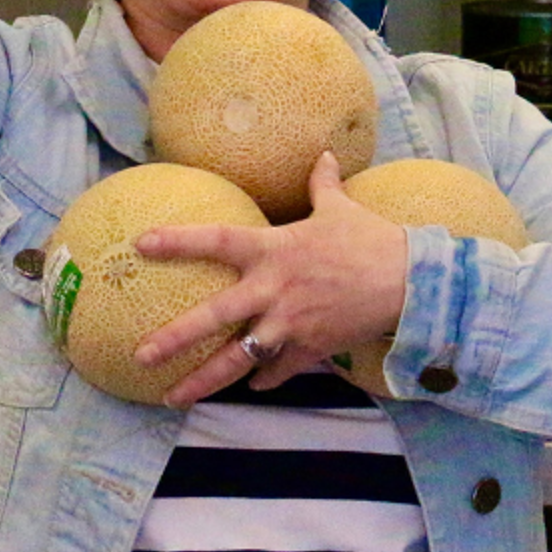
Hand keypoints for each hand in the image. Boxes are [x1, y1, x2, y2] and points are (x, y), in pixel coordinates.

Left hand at [133, 150, 408, 406]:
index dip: (178, 242)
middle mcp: (273, 290)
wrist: (409, 282)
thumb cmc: (370, 239)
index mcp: (273, 250)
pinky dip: (263, 381)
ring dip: (204, 381)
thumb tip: (324, 155)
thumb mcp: (340, 207)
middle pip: (214, 318)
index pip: (216, 241)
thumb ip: (322, 183)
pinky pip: (277, 371)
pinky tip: (250, 388)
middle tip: (142, 355)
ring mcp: (290, 324)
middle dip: (174, 339)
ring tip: (173, 397)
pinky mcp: (310, 348)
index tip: (142, 244)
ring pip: (238, 359)